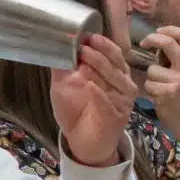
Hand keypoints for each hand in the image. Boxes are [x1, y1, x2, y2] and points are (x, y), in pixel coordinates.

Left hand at [50, 34, 137, 167]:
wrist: (83, 142)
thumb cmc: (77, 110)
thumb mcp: (65, 84)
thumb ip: (63, 66)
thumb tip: (54, 43)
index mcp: (116, 75)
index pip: (115, 55)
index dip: (104, 45)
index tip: (88, 37)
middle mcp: (124, 86)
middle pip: (116, 66)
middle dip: (100, 56)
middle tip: (83, 48)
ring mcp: (122, 103)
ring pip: (115, 83)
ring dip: (99, 71)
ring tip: (83, 64)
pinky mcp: (116, 118)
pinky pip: (109, 104)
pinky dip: (100, 95)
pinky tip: (90, 86)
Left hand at [140, 24, 179, 132]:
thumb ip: (176, 55)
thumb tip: (158, 38)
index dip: (170, 29)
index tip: (158, 32)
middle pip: (169, 43)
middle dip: (152, 39)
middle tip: (144, 43)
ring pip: (153, 68)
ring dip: (150, 76)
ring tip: (158, 85)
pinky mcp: (169, 93)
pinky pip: (149, 84)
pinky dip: (149, 89)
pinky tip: (157, 95)